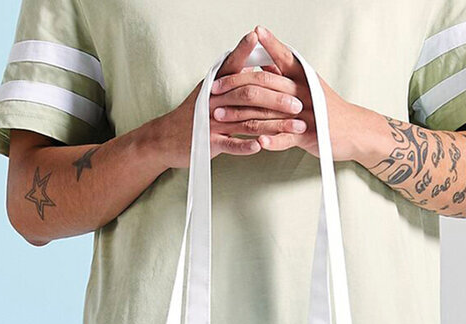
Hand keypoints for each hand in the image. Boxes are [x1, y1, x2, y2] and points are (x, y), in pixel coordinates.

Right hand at [152, 29, 304, 166]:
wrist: (167, 139)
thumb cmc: (194, 115)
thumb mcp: (210, 92)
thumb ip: (233, 81)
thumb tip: (259, 66)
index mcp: (216, 84)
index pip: (233, 64)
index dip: (245, 50)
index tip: (257, 35)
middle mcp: (214, 99)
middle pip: (249, 95)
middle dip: (277, 99)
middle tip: (299, 103)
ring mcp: (212, 121)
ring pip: (247, 121)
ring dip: (273, 125)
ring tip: (295, 127)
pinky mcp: (209, 142)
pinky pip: (231, 144)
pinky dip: (245, 146)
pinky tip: (261, 147)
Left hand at [209, 25, 366, 161]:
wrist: (353, 132)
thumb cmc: (327, 110)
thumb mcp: (308, 87)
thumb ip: (286, 76)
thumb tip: (264, 64)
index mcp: (302, 77)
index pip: (282, 56)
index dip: (266, 45)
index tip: (251, 34)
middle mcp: (302, 91)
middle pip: (264, 84)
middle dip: (236, 85)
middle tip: (214, 89)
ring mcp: (304, 113)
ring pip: (268, 111)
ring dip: (241, 115)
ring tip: (220, 116)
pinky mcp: (308, 135)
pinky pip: (286, 137)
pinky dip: (271, 139)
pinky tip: (256, 141)